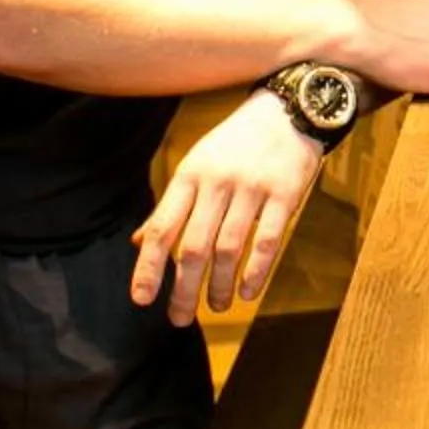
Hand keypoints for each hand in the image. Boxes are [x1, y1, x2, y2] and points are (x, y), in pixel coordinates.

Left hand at [131, 90, 326, 325]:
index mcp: (190, 174)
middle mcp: (218, 182)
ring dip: (220, 285)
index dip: (149, 267)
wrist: (288, 109)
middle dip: (184, 288)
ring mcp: (253, 187)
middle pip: (194, 246)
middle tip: (179, 318)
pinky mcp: (286, 193)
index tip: (142, 299)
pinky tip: (247, 292)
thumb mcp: (197, 164)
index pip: (163, 227)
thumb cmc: (236, 142)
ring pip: (230, 247)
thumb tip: (140, 243)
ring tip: (216, 307)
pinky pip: (268, 240)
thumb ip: (172, 205)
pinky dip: (256, 271)